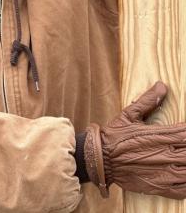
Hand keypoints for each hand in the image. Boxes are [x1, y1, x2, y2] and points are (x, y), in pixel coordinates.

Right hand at [85, 81, 185, 198]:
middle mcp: (164, 154)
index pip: (185, 133)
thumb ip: (147, 101)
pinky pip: (183, 189)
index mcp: (158, 136)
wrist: (99, 159)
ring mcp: (163, 172)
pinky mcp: (159, 186)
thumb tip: (162, 86)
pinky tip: (185, 176)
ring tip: (184, 159)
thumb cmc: (114, 136)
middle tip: (185, 145)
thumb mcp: (128, 114)